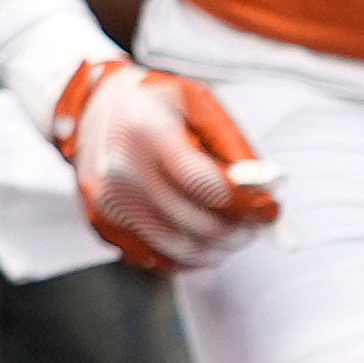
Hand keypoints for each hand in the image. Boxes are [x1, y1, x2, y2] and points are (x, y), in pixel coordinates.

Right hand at [55, 59, 279, 271]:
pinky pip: (155, 258)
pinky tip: (202, 241)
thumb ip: (233, 145)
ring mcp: (107, 202)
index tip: (272, 210)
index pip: (205, 184)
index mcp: (146, 130)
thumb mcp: (199, 104)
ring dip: (218, 248)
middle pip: (195, 222)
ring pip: (178, 247)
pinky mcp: (101, 224)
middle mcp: (120, 169)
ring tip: (235, 234)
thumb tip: (267, 189)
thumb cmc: (157, 104)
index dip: (247, 204)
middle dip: (239, 230)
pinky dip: (188, 257)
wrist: (92, 109)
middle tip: (258, 225)